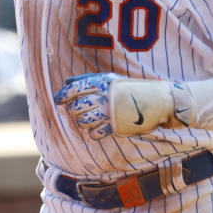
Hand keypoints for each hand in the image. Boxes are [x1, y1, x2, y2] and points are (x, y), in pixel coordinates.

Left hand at [54, 72, 190, 138]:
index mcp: (100, 83)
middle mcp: (102, 97)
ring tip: (90, 119)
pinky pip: (94, 134)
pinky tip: (98, 129)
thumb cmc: (127, 89)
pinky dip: (93, 133)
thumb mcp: (108, 78)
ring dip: (83, 122)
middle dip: (74, 110)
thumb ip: (87, 79)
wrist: (153, 101)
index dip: (62, 96)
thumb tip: (66, 82)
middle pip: (76, 107)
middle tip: (80, 110)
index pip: (73, 89)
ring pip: (82, 121)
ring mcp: (108, 112)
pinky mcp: (114, 126)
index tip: (58, 100)